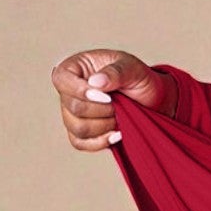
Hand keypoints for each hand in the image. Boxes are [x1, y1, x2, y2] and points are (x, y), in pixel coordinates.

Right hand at [51, 49, 168, 150]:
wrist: (149, 98)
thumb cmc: (137, 77)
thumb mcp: (132, 68)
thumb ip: (115, 72)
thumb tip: (95, 82)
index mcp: (75, 67)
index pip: (61, 78)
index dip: (81, 90)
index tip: (107, 96)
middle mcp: (69, 91)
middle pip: (73, 107)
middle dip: (102, 109)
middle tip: (120, 104)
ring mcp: (71, 113)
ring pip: (77, 128)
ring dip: (105, 125)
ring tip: (120, 115)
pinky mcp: (80, 132)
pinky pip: (80, 143)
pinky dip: (100, 142)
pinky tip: (117, 134)